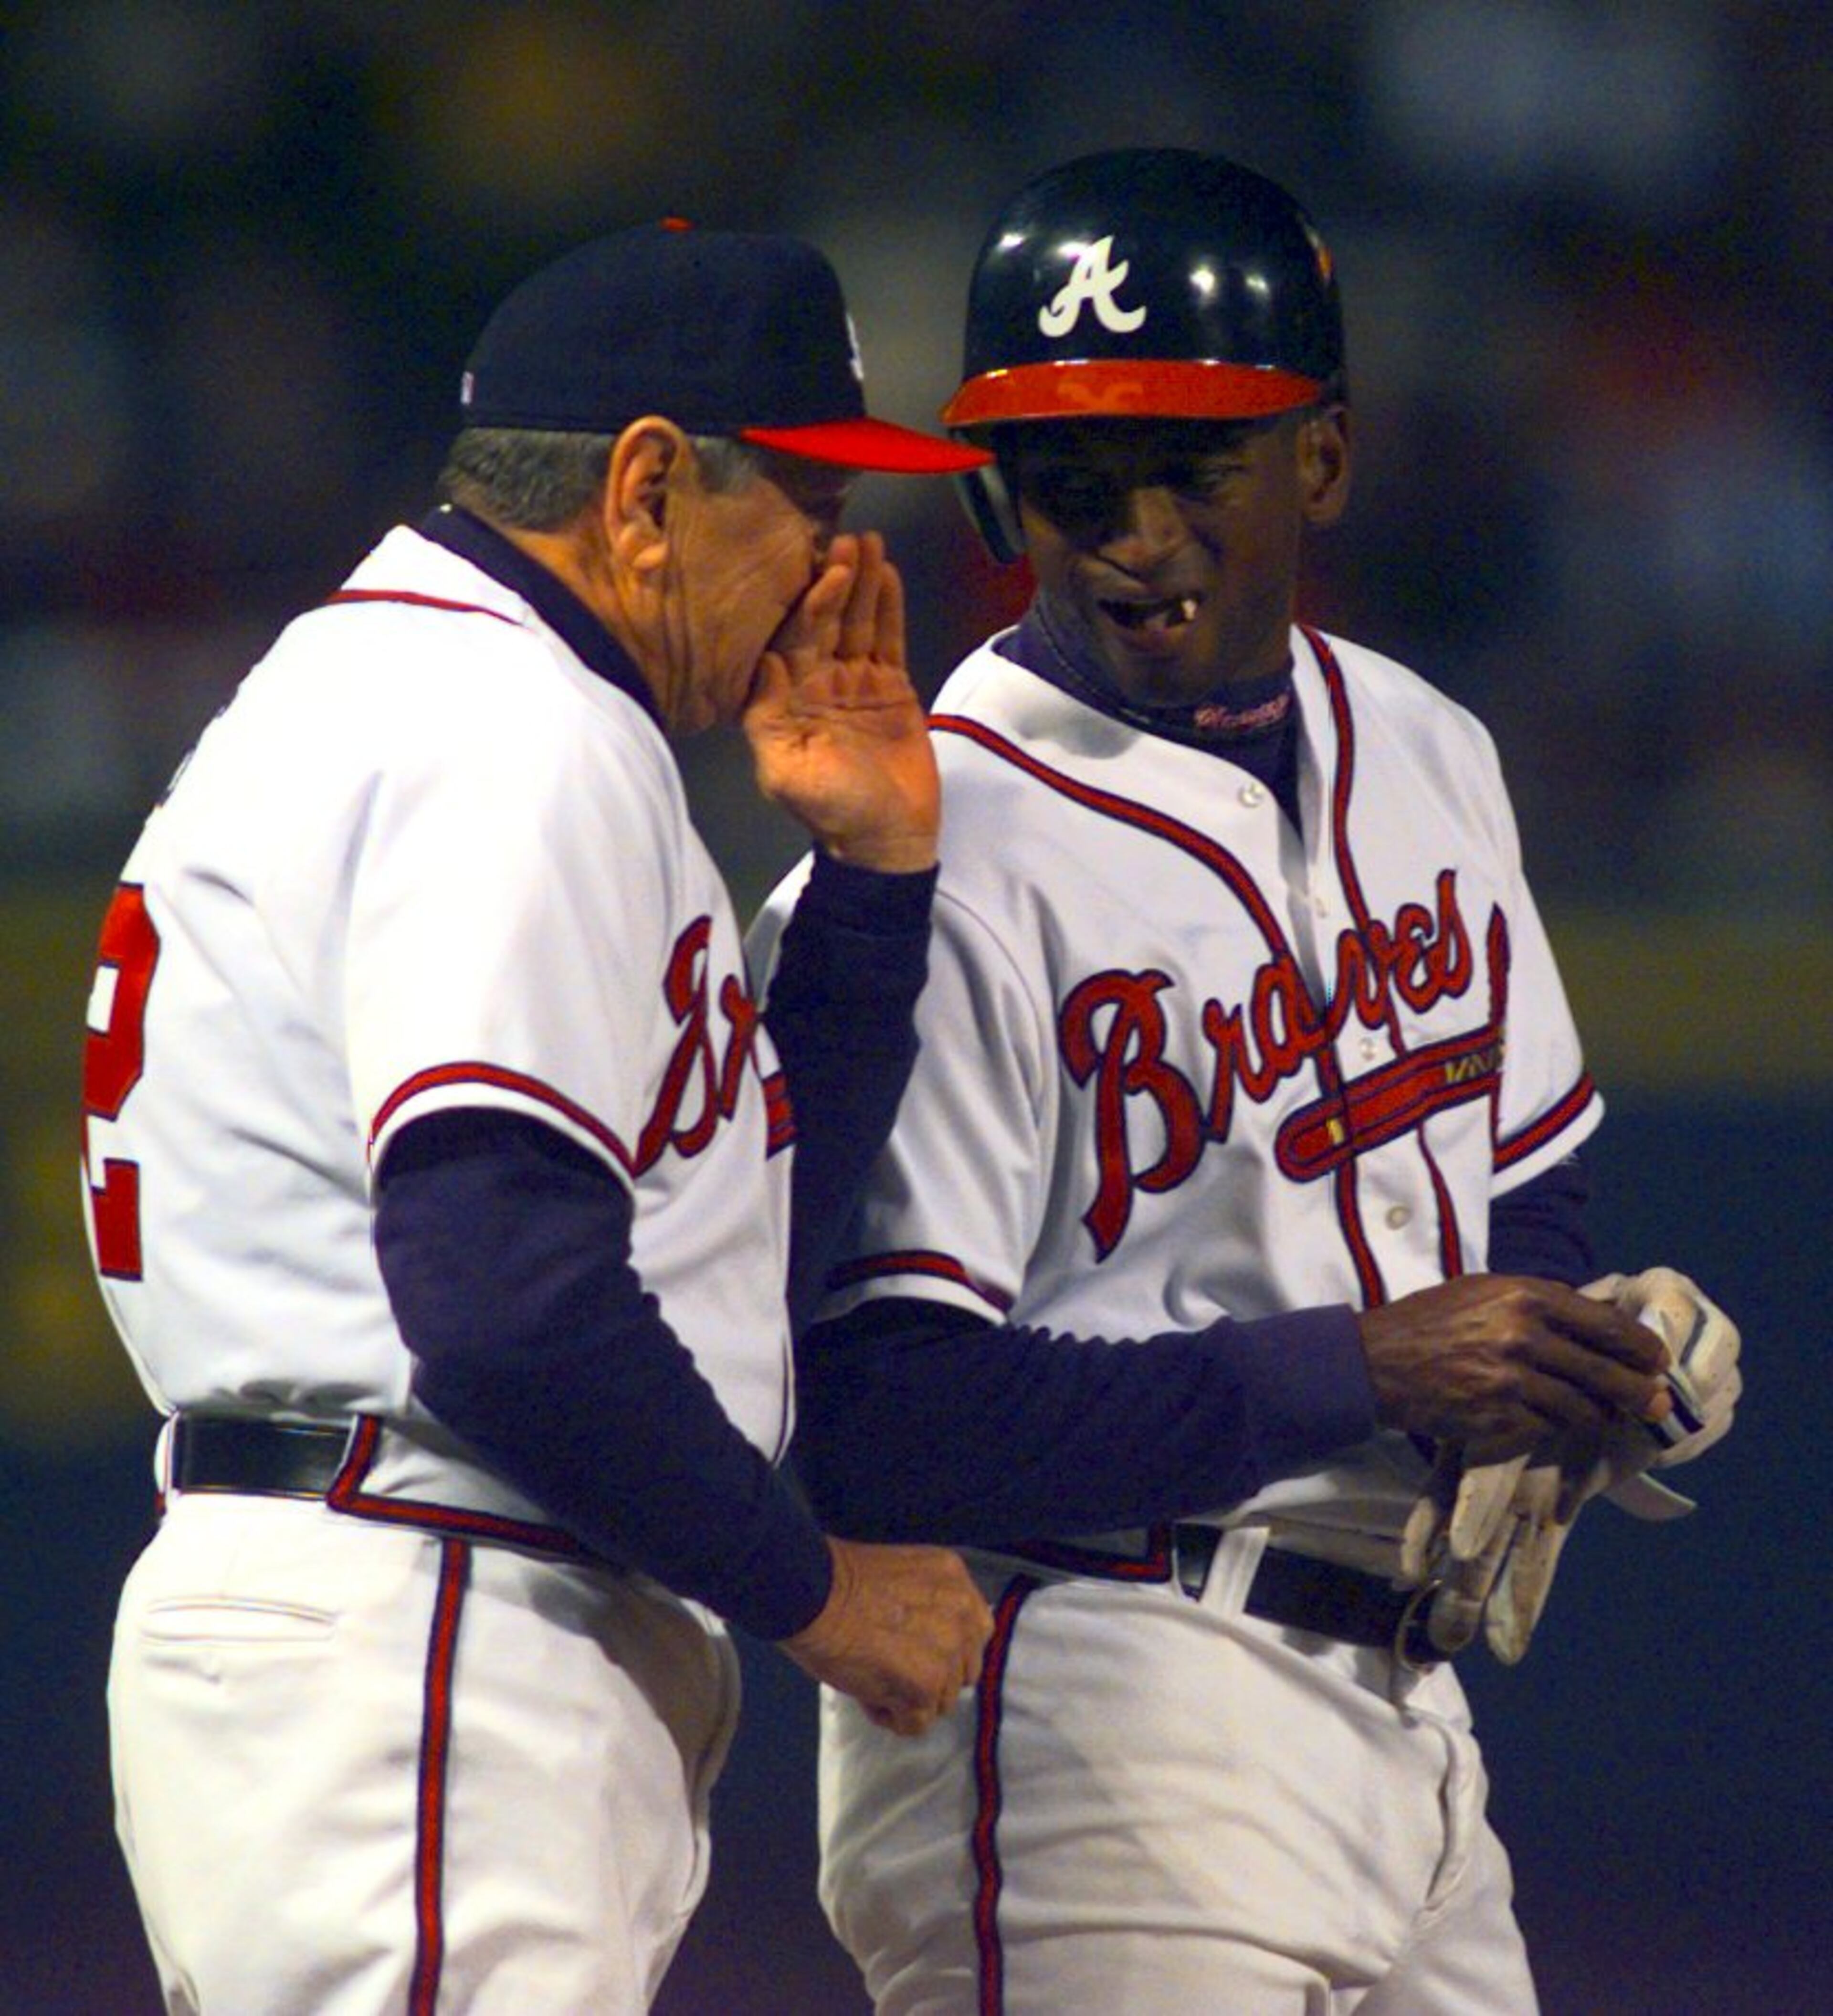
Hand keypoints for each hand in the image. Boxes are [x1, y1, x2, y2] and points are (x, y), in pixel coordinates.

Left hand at [743, 532, 939, 872]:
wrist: (886, 838)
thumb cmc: (831, 810)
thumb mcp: (785, 771)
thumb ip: (768, 718)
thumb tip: (763, 664)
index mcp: (790, 698)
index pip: (796, 639)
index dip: (809, 603)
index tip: (822, 570)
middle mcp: (821, 682)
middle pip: (828, 621)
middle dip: (836, 581)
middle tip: (845, 539)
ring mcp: (858, 683)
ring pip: (860, 623)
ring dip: (864, 584)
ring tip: (869, 542)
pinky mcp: (892, 689)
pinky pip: (890, 640)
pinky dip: (890, 609)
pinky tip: (888, 575)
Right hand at [778, 1536, 992, 1735]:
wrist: (813, 1595)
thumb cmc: (841, 1580)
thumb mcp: (905, 1575)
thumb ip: (929, 1603)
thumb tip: (929, 1642)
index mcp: (957, 1584)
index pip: (976, 1632)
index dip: (948, 1648)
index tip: (918, 1649)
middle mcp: (962, 1619)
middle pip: (962, 1672)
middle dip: (931, 1676)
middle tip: (891, 1666)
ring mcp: (947, 1656)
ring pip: (940, 1701)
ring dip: (908, 1698)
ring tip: (873, 1677)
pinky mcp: (924, 1689)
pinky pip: (915, 1724)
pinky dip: (890, 1716)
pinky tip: (866, 1692)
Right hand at [1359, 1274, 1671, 1463]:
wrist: (1375, 1361)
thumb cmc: (1431, 1319)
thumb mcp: (1484, 1291)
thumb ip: (1537, 1303)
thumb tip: (1595, 1318)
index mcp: (1524, 1296)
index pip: (1603, 1324)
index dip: (1638, 1346)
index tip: (1656, 1358)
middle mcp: (1524, 1336)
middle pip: (1603, 1371)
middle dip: (1640, 1392)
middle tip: (1658, 1403)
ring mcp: (1511, 1380)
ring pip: (1580, 1407)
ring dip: (1601, 1414)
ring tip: (1610, 1416)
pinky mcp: (1498, 1417)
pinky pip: (1546, 1426)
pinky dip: (1558, 1425)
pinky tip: (1561, 1421)